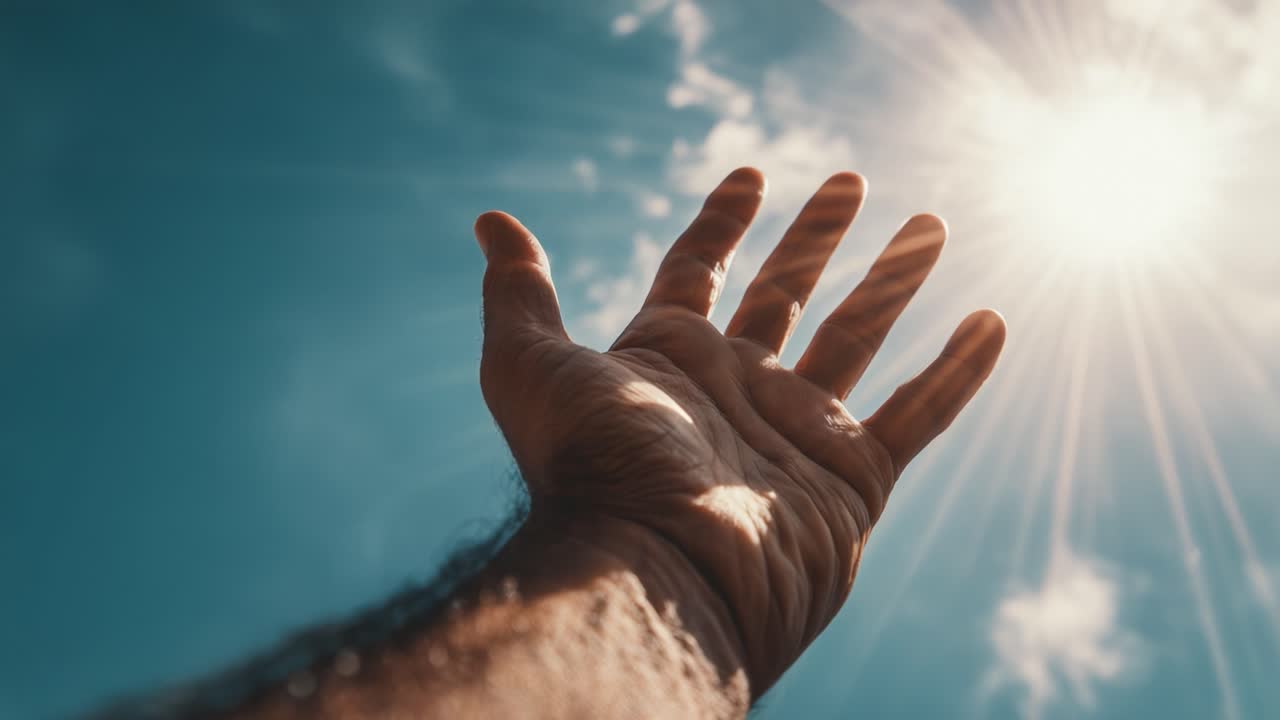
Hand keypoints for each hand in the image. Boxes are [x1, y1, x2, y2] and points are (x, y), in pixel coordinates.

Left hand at [474, 168, 1004, 695]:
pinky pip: (919, 417)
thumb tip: (490, 222)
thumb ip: (518, 294)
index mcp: (668, 358)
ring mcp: (796, 434)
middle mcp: (735, 390)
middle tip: (850, 180)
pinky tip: (988, 321)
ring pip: (858, 337)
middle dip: (816, 236)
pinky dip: (956, 373)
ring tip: (930, 222)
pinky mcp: (852, 480)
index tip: (752, 174)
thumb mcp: (532, 366)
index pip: (699, 269)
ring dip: (893, 278)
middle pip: (785, 293)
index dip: (721, 221)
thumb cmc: (593, 472)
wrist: (658, 577)